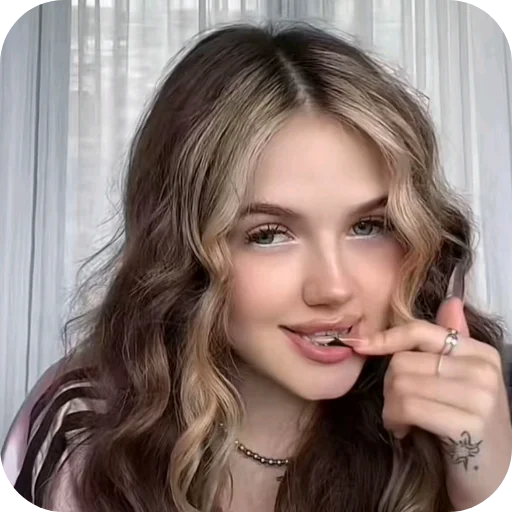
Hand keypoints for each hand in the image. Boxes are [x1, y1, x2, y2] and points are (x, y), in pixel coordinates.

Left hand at [347, 297, 511, 509]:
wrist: (495, 481)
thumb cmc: (467, 427)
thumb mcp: (462, 382)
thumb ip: (452, 342)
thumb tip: (450, 301)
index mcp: (480, 353)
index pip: (420, 331)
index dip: (386, 338)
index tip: (361, 346)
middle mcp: (483, 369)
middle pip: (403, 361)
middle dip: (389, 386)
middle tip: (398, 406)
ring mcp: (479, 396)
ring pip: (401, 384)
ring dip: (390, 407)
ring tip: (402, 420)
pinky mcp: (468, 425)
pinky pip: (408, 408)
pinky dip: (396, 421)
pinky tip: (404, 431)